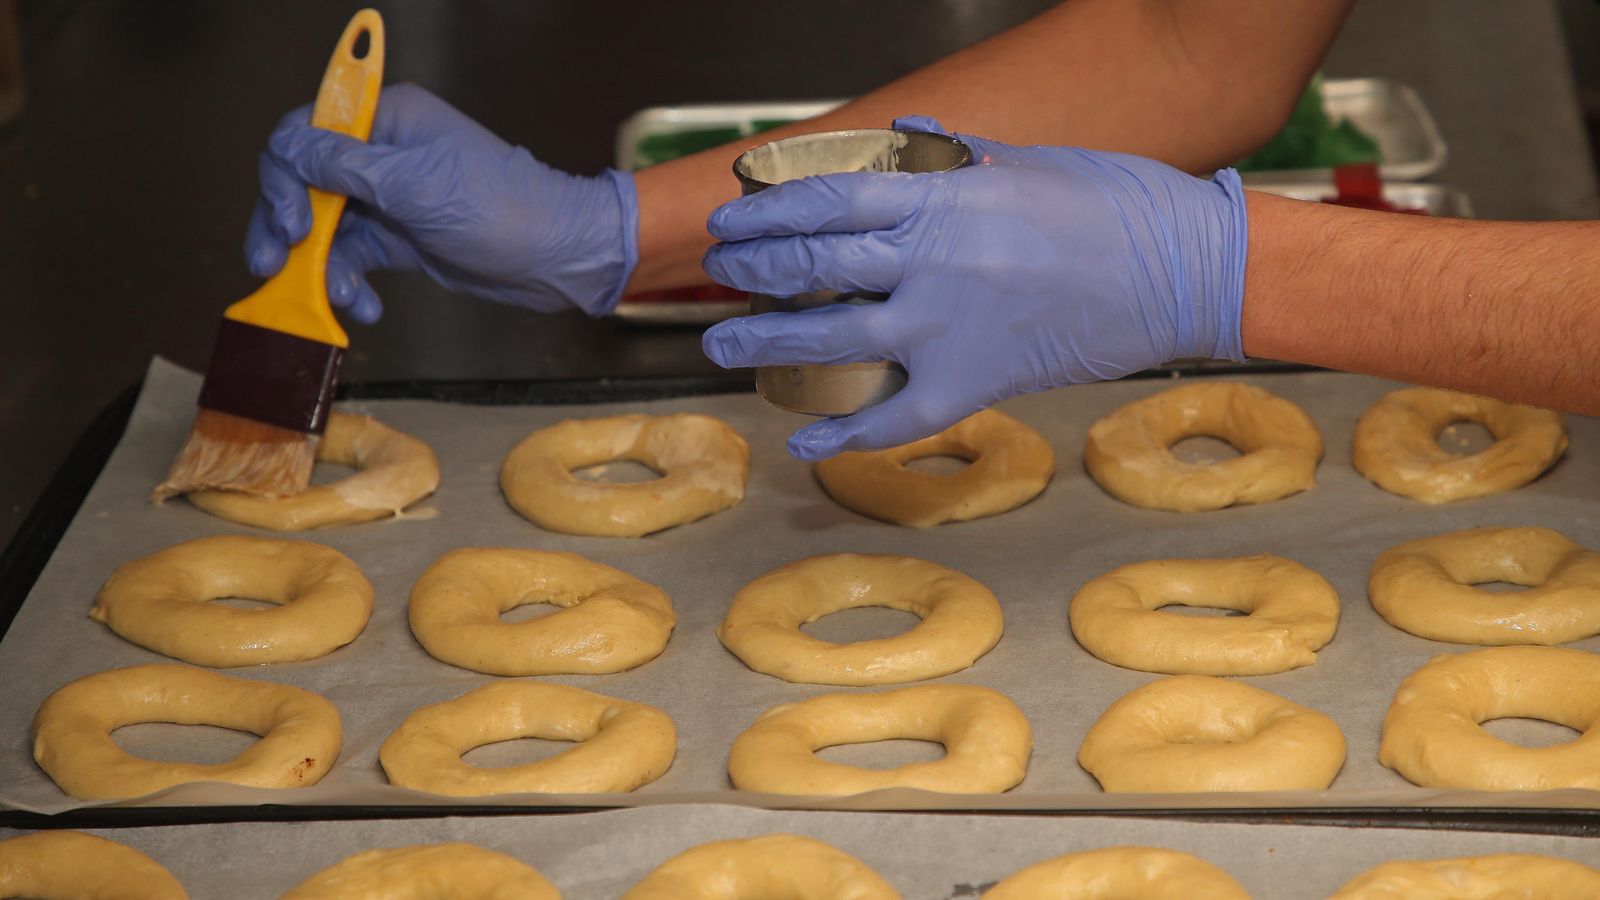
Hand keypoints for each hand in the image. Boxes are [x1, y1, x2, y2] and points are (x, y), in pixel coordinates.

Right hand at [245, 83, 636, 321]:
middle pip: (304, 185)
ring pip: (324, 228)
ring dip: (319, 266)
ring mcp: (390, 197)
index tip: (294, 222)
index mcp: (386, 120)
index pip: (306, 133)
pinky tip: (365, 307)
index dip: (285, 177)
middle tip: (272, 267)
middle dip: (288, 228)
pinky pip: (353, 258)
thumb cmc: (500, 209)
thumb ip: (345, 168)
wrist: (556, 256)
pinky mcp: (400, 237)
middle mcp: (382, 153)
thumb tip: (285, 149)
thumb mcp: (416, 185)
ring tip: (337, 298)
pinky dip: (351, 283)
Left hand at [700, 116, 1247, 460]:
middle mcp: (934, 261)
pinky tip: (804, 443)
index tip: (732, 219)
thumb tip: (902, 138)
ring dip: (766, 345)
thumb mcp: (1027, 161)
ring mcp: (950, 327)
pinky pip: (895, 419)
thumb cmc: (1117, 206)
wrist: (1187, 272)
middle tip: (719, 275)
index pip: (826, 201)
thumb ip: (953, 157)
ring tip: (723, 348)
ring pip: (830, 339)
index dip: (766, 212)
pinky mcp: (977, 382)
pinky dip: (844, 435)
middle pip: (812, 266)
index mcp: (945, 198)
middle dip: (751, 271)